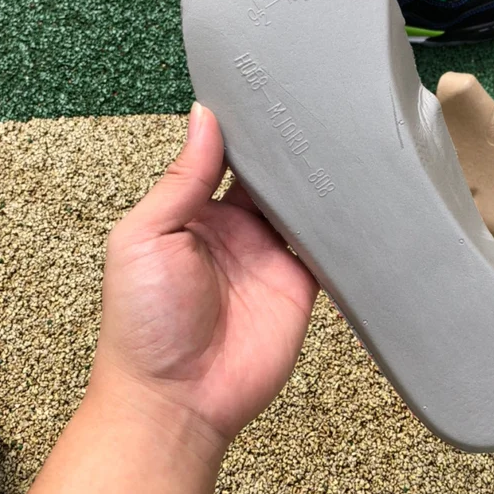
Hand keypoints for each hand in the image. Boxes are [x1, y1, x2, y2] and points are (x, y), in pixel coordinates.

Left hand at [92, 102, 318, 452]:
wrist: (177, 399)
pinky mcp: (299, 281)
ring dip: (310, 179)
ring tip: (333, 140)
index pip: (222, 157)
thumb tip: (202, 118)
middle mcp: (235, 229)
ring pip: (298, 203)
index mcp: (193, 212)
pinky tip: (348, 194)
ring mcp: (269, 254)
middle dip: (281, 149)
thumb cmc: (144, 322)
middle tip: (305, 110)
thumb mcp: (146, 237)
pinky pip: (323, 244)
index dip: (240, 130)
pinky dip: (335, 222)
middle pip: (266, 176)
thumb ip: (180, 180)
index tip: (259, 95)